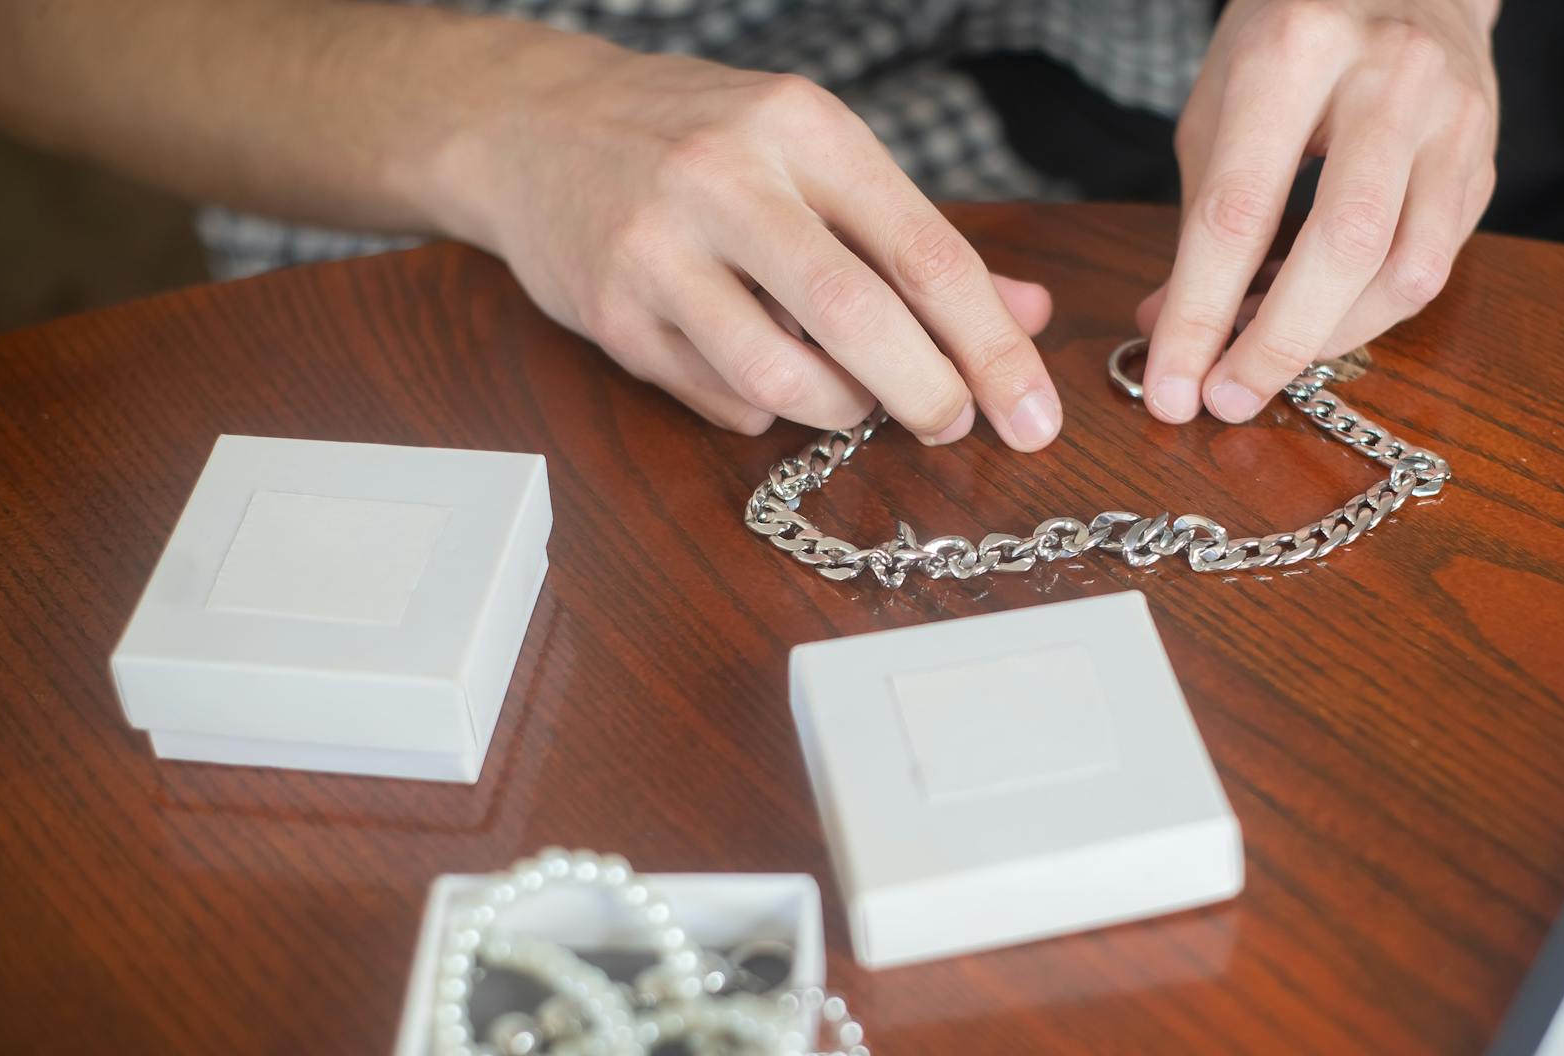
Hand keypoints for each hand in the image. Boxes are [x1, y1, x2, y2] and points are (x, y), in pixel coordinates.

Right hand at [434, 39, 1060, 446]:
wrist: (531, 124)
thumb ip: (918, 238)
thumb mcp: (814, 155)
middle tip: (952, 423)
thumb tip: (1028, 314)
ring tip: (854, 395)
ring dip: (841, 412)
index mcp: (802, 128)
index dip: (993, 347)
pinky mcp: (612, 316)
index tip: (1033, 412)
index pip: (926, 251)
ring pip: (782, 380)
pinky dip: (765, 413)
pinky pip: (721, 402)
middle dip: (928, 394)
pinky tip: (765, 376)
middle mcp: (727, 179)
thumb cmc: (699, 142)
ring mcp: (658, 250)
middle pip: (858, 318)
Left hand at [1135, 0, 1497, 424]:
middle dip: (1276, 345)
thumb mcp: (1222, 101)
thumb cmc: (1292, 37)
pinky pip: (1434, 265)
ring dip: (1331, 340)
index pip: (1239, 210)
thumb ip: (1200, 217)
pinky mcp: (1485, 158)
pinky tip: (1324, 323)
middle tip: (1225, 400)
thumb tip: (1172, 330)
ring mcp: (1452, 117)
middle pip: (1341, 247)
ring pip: (1405, 271)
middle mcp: (1388, 76)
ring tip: (1269, 365)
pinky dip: (1371, 314)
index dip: (1200, 315)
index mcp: (1296, 48)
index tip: (1170, 388)